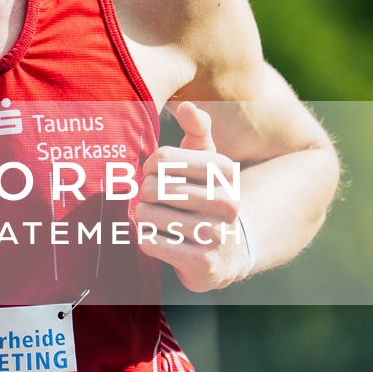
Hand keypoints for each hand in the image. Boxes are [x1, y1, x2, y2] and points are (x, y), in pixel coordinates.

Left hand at [133, 101, 248, 291]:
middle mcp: (227, 203)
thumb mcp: (208, 161)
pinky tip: (163, 239)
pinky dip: (147, 239)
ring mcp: (217, 236)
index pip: (162, 158)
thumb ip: (198, 130)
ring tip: (158, 219)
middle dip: (145, 194)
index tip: (155, 174)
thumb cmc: (206, 196)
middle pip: (153, 187)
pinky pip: (149, 242)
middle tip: (154, 201)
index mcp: (225, 171)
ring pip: (147, 215)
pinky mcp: (204, 265)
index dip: (149, 167)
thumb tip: (187, 106)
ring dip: (144, 217)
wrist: (229, 251)